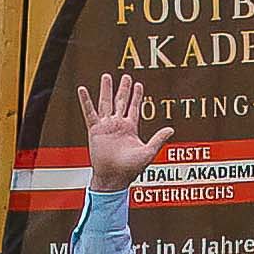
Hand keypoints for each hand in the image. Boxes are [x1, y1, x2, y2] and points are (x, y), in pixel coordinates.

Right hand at [78, 73, 160, 192]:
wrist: (114, 178)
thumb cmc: (130, 169)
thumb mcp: (148, 152)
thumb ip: (158, 139)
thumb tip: (171, 129)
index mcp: (130, 128)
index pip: (134, 107)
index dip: (136, 96)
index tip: (138, 84)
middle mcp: (118, 125)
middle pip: (121, 101)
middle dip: (123, 89)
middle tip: (125, 76)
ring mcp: (106, 126)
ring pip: (106, 103)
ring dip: (106, 90)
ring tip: (106, 76)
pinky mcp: (95, 130)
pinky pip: (89, 113)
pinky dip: (85, 101)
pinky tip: (82, 89)